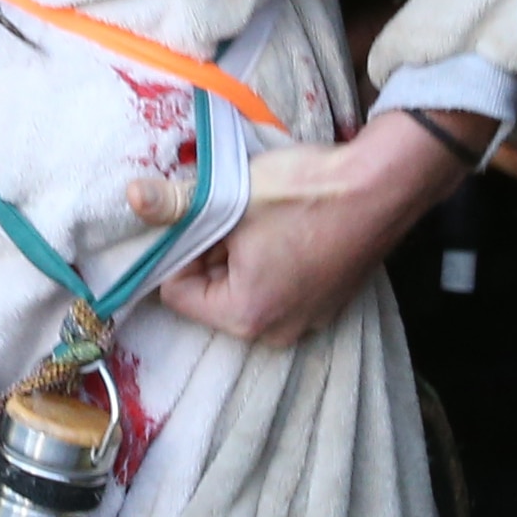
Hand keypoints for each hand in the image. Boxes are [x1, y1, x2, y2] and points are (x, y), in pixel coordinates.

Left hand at [141, 111, 469, 345]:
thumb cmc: (305, 193)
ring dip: (242, 251)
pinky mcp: (329, 303)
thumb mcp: (229, 194)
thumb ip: (176, 204)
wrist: (383, 184)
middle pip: (211, 292)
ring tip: (261, 214)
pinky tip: (288, 224)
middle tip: (230, 209)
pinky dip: (274, 258)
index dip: (180, 248)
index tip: (199, 215)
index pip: (177, 291)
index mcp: (245, 317)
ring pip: (246, 285)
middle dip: (211, 251)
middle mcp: (276, 332)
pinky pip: (280, 285)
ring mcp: (308, 320)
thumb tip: (133, 199)